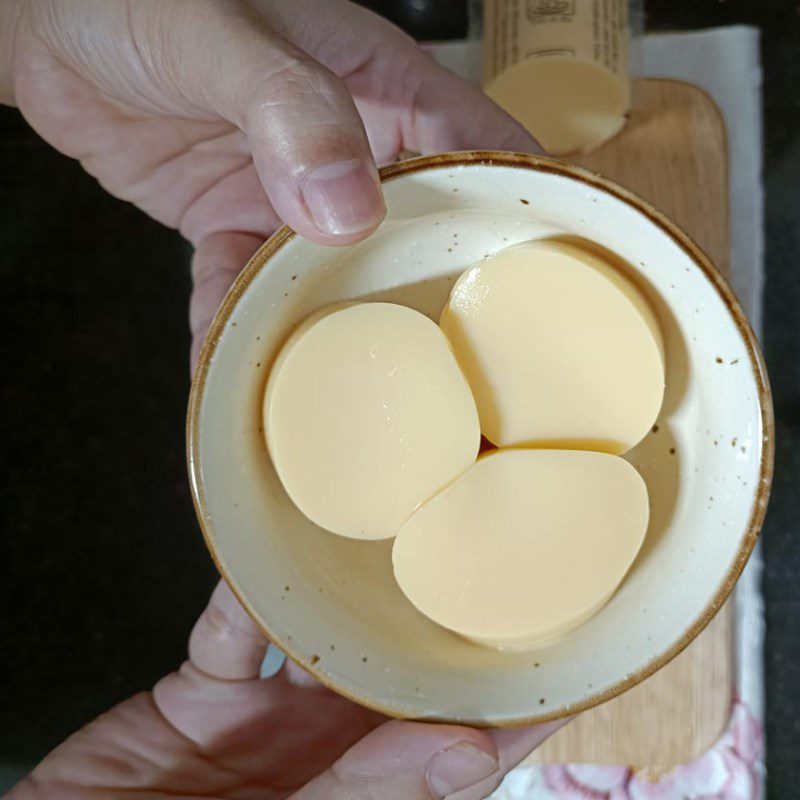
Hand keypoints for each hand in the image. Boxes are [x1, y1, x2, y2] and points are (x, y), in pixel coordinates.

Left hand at [6, 0, 537, 361]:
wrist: (44, 33)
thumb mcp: (219, 35)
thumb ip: (289, 108)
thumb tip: (347, 207)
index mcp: (375, 85)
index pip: (472, 145)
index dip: (517, 204)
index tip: (548, 275)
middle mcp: (345, 146)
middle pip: (411, 231)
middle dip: (427, 292)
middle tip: (448, 361)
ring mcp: (291, 193)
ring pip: (330, 274)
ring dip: (326, 325)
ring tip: (337, 381)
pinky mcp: (235, 225)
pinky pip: (246, 287)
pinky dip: (236, 322)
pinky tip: (228, 356)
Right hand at [10, 580, 564, 798]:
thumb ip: (371, 794)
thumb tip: (471, 750)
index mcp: (360, 798)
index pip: (458, 749)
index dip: (513, 706)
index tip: (568, 656)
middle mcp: (322, 756)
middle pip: (395, 681)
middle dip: (438, 627)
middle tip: (488, 558)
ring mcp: (264, 724)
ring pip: (320, 641)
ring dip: (345, 597)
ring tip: (390, 535)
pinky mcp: (200, 693)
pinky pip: (229, 632)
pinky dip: (243, 597)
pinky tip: (264, 559)